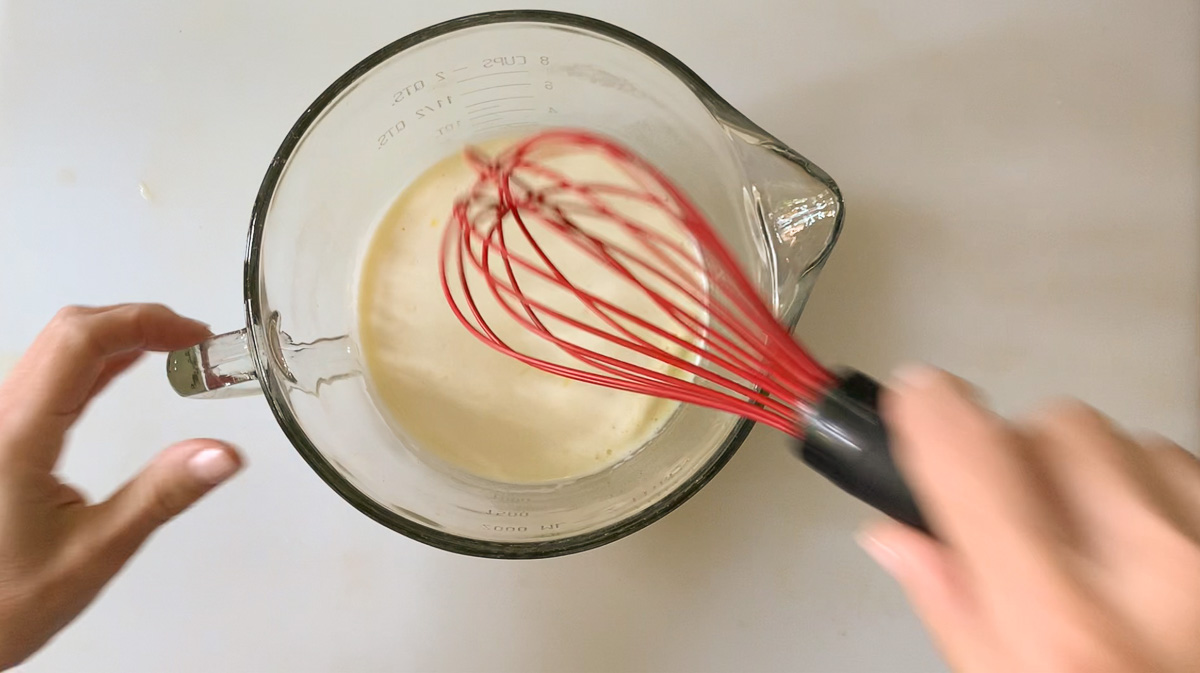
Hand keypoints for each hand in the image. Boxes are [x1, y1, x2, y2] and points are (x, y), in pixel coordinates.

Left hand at [0, 304, 241, 668]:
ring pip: (50, 346)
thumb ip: (161, 496)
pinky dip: (87, 359)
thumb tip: (221, 454)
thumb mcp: (94, 553)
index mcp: (17, 435)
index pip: (82, 340)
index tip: (193, 334)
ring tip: (166, 346)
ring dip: (111, 333)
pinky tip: (116, 368)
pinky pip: (41, 373)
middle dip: (135, 319)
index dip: (144, 321)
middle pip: (66, 330)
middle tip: (189, 337)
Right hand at [863, 364, 1199, 672]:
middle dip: (1025, 451)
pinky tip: (1154, 551)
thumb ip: (951, 610)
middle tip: (1021, 505)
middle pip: (1057, 427)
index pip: (974, 465)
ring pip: (1130, 441)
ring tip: (1099, 543)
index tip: (920, 396)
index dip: (932, 413)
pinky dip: (1160, 494)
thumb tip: (898, 538)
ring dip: (1099, 474)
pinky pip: (1189, 469)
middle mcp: (1148, 581)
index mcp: (1061, 629)